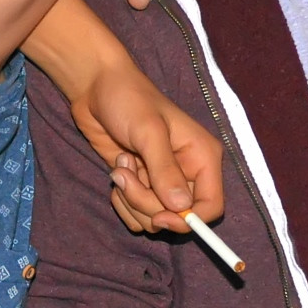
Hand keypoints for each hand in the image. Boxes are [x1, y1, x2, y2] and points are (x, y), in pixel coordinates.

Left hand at [66, 56, 225, 235]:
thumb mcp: (149, 132)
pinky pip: (136, 215)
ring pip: (153, 219)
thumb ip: (165, 170)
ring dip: (131, 199)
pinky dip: (122, 202)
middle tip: (125, 175)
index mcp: (203, 158)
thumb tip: (181, 208)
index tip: (159, 217)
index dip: (188, 219)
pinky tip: (118, 173)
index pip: (211, 206)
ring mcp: (163, 182)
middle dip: (146, 202)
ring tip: (121, 167)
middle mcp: (188, 173)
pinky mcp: (141, 185)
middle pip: (177, 216)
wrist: (97, 88)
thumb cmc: (129, 100)